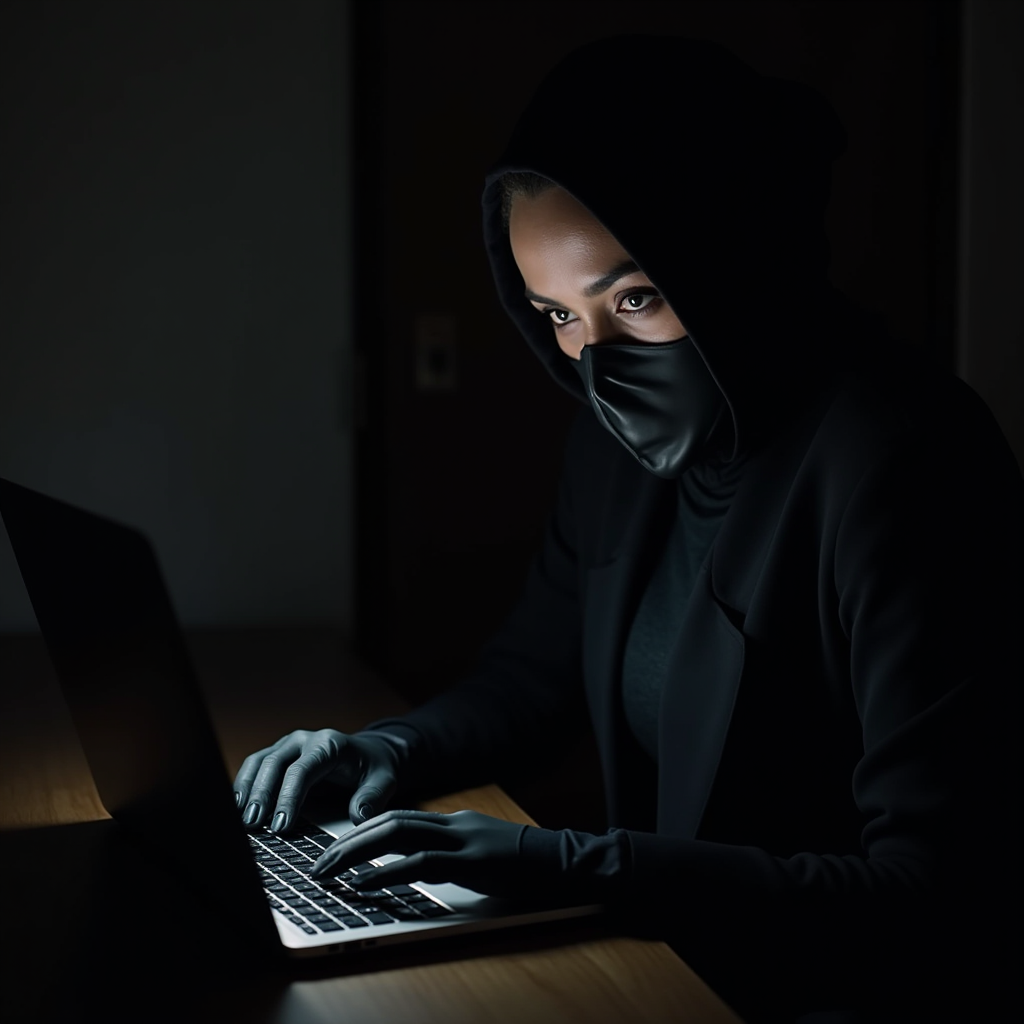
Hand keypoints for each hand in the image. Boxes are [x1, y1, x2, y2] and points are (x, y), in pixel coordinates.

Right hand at [232, 728, 406, 831]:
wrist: (369, 753)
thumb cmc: (374, 769)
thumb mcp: (384, 780)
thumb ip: (373, 797)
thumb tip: (359, 817)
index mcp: (329, 744)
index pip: (303, 769)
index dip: (289, 797)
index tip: (282, 826)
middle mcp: (304, 740)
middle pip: (275, 764)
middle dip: (262, 795)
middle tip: (253, 826)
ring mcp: (288, 745)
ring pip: (259, 762)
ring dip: (246, 790)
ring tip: (240, 820)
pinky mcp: (277, 754)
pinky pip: (254, 766)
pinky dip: (243, 785)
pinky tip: (236, 809)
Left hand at [308, 808, 562, 898]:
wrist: (562, 860)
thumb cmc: (522, 863)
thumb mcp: (478, 854)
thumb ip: (448, 854)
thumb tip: (411, 867)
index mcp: (451, 822)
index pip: (396, 817)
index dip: (360, 831)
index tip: (333, 849)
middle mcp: (451, 824)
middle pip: (388, 822)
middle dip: (348, 841)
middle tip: (317, 864)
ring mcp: (462, 840)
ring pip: (398, 835)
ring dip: (357, 853)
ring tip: (329, 872)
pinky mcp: (472, 861)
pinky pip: (422, 863)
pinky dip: (387, 873)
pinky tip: (365, 884)